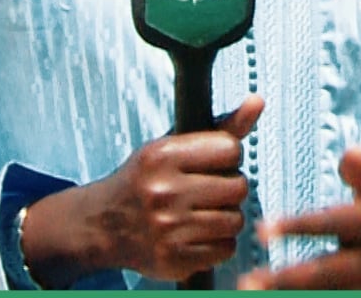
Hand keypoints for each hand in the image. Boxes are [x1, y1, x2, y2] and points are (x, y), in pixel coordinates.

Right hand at [21, 95, 263, 286]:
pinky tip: (197, 235)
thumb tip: (258, 100)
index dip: (228, 157)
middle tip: (207, 192)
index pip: (231, 149)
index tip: (211, 163)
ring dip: (226, 218)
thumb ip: (222, 127)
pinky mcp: (173, 259)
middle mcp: (163, 192)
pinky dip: (218, 244)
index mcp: (162, 156)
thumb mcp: (174, 145)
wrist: (102, 225)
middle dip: (229, 189)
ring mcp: (167, 228)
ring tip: (202, 214)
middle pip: (239, 187)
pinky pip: (227, 249)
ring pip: (236, 220)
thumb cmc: (147, 179)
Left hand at [238, 148, 360, 289]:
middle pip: (324, 272)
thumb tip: (348, 153)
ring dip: (285, 295)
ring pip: (322, 293)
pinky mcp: (360, 293)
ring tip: (247, 290)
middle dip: (285, 280)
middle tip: (247, 282)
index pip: (333, 224)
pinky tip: (267, 296)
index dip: (298, 226)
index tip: (263, 229)